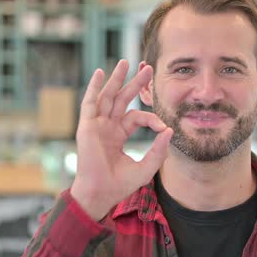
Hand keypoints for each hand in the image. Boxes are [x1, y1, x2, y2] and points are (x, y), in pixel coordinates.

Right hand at [70, 59, 172, 220]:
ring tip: (126, 62)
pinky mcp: (87, 127)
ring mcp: (96, 126)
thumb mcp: (146, 167)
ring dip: (116, 79)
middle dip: (135, 84)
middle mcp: (107, 127)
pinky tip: (100, 73)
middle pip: (122, 99)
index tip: (163, 126)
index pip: (137, 117)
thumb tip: (170, 130)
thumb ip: (159, 151)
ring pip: (108, 96)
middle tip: (148, 68)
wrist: (101, 194)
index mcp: (118, 135)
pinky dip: (94, 88)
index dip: (151, 118)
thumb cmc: (120, 185)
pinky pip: (90, 103)